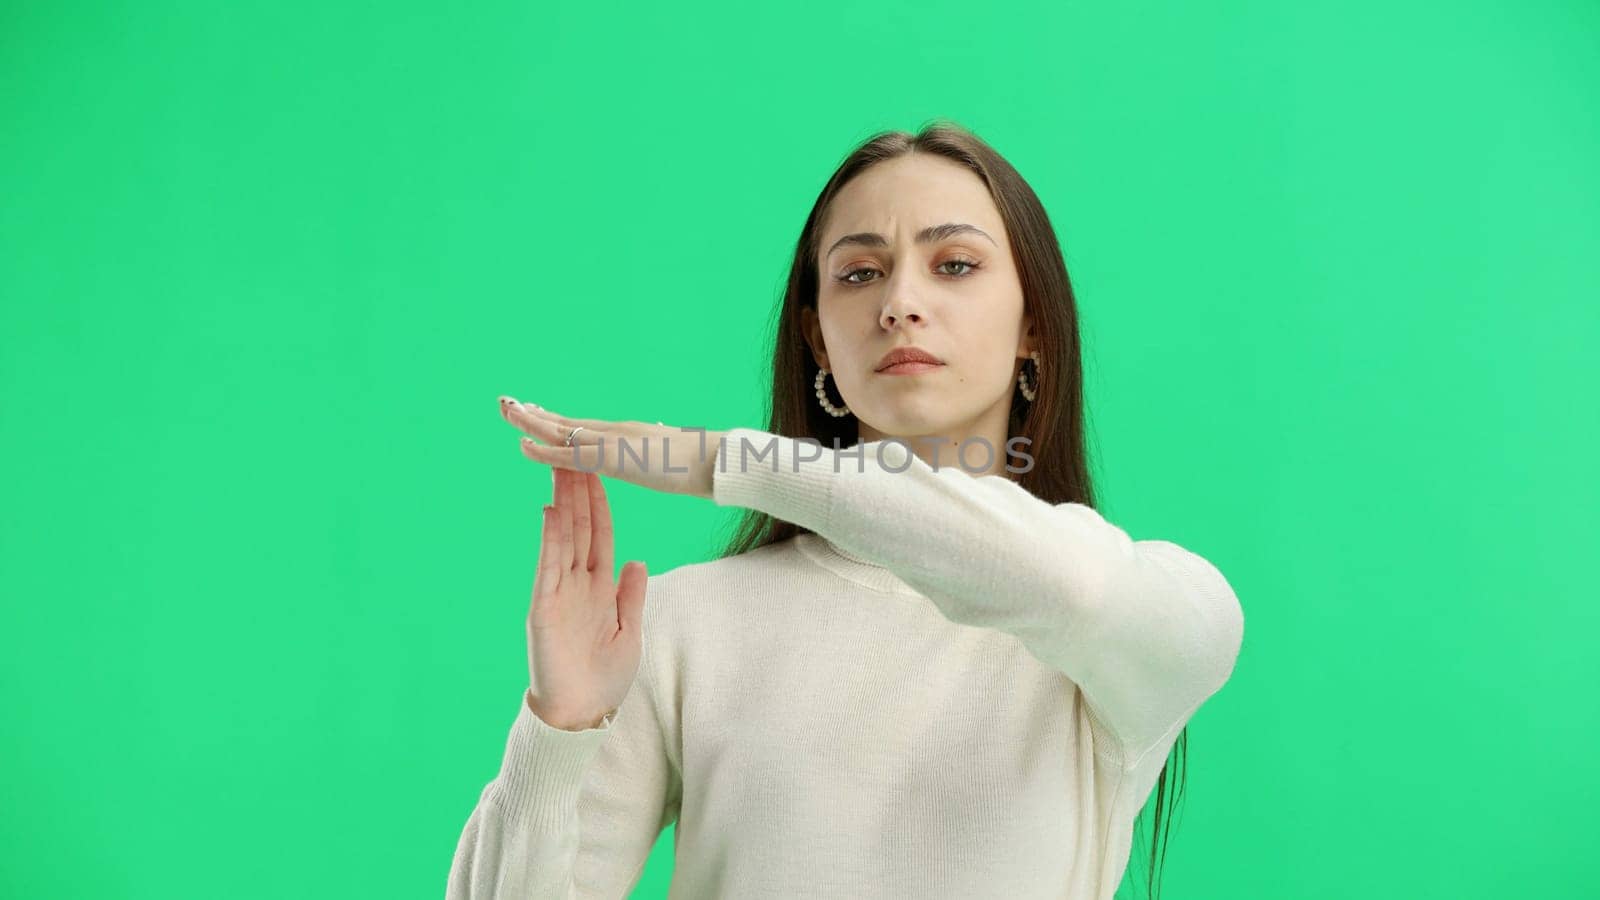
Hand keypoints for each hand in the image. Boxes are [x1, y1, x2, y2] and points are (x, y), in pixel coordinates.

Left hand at [499, 395, 723, 499]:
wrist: (715, 461)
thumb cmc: (703, 463)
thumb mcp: (673, 455)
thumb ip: (661, 448)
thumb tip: (660, 440)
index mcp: (626, 434)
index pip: (582, 425)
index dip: (556, 418)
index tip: (535, 409)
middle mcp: (614, 431)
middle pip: (566, 421)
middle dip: (535, 413)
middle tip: (508, 402)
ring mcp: (612, 442)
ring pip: (561, 430)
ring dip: (530, 421)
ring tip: (505, 410)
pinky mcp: (611, 458)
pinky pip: (568, 455)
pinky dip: (542, 450)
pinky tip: (522, 445)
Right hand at [523, 465, 649, 731]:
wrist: (581, 712)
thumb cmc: (604, 676)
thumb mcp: (629, 629)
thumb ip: (631, 594)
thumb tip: (637, 559)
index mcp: (599, 586)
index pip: (600, 534)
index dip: (601, 502)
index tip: (602, 470)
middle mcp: (576, 582)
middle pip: (579, 526)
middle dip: (579, 489)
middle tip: (577, 450)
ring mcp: (558, 591)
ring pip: (563, 538)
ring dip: (564, 503)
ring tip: (563, 467)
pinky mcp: (543, 606)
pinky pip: (548, 566)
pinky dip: (551, 539)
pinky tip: (551, 512)